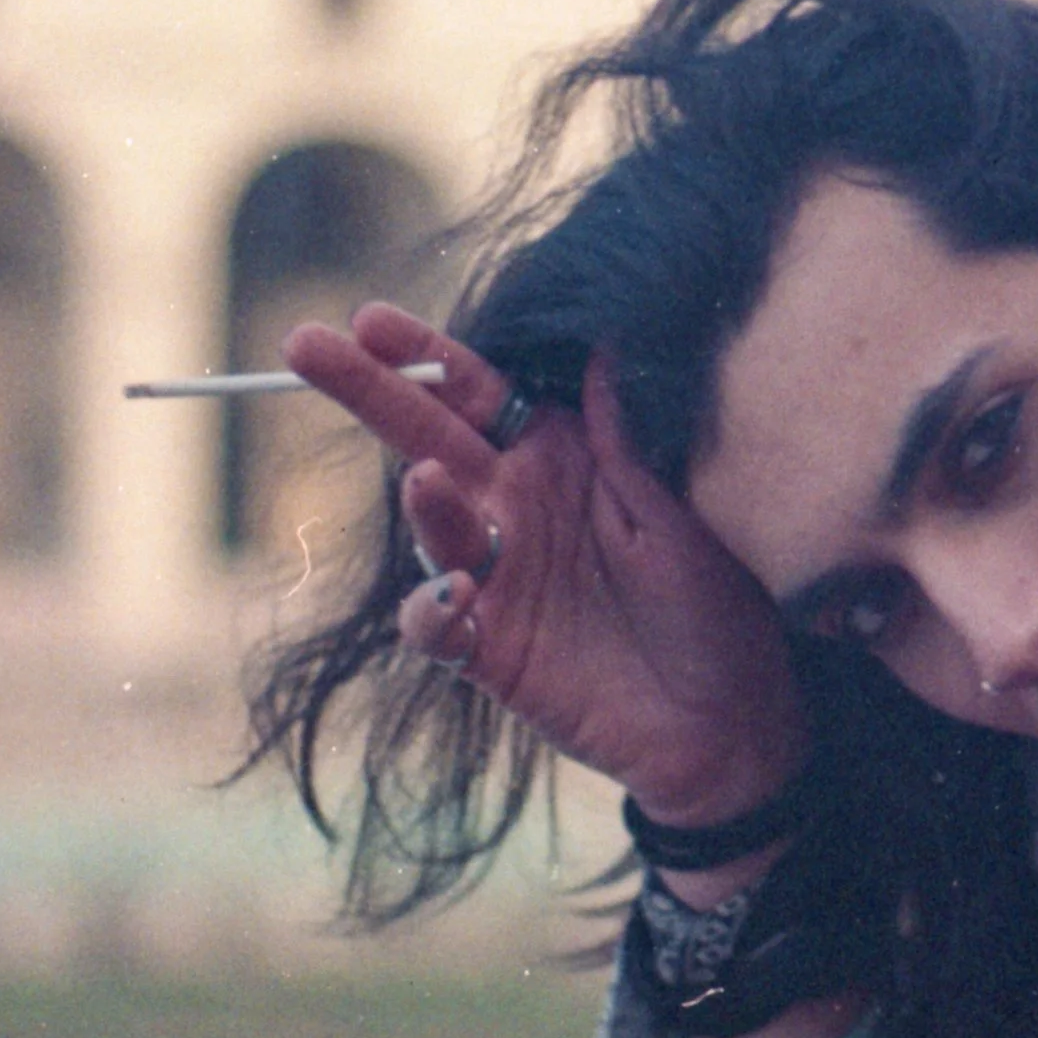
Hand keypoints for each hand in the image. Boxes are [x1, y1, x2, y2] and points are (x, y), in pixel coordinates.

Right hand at [282, 305, 806, 819]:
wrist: (732, 718)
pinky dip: (432, 608)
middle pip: (425, 434)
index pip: (476, 390)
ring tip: (429, 479)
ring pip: (431, 524)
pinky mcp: (488, 649)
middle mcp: (513, 506)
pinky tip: (455, 595)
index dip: (423, 354)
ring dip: (423, 501)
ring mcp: (495, 577)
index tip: (370, 318)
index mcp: (558, 454)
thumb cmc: (717, 599)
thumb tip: (607, 340)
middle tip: (304, 346)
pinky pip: (436, 623)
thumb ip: (630, 435)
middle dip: (365, 390)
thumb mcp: (679, 507)